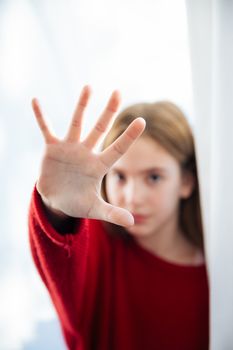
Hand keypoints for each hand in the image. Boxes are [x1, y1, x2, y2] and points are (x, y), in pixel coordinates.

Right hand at [32, 86, 144, 226]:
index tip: (143, 121)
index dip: (129, 136)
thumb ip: (112, 213)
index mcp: (98, 166)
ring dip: (82, 106)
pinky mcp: (52, 148)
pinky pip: (46, 129)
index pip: (117, 149)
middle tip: (118, 92)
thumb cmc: (77, 202)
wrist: (57, 200)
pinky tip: (35, 101)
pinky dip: (41, 117)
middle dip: (109, 112)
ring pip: (77, 123)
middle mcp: (86, 152)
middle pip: (100, 129)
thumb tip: (133, 222)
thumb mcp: (94, 209)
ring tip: (89, 87)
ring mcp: (69, 148)